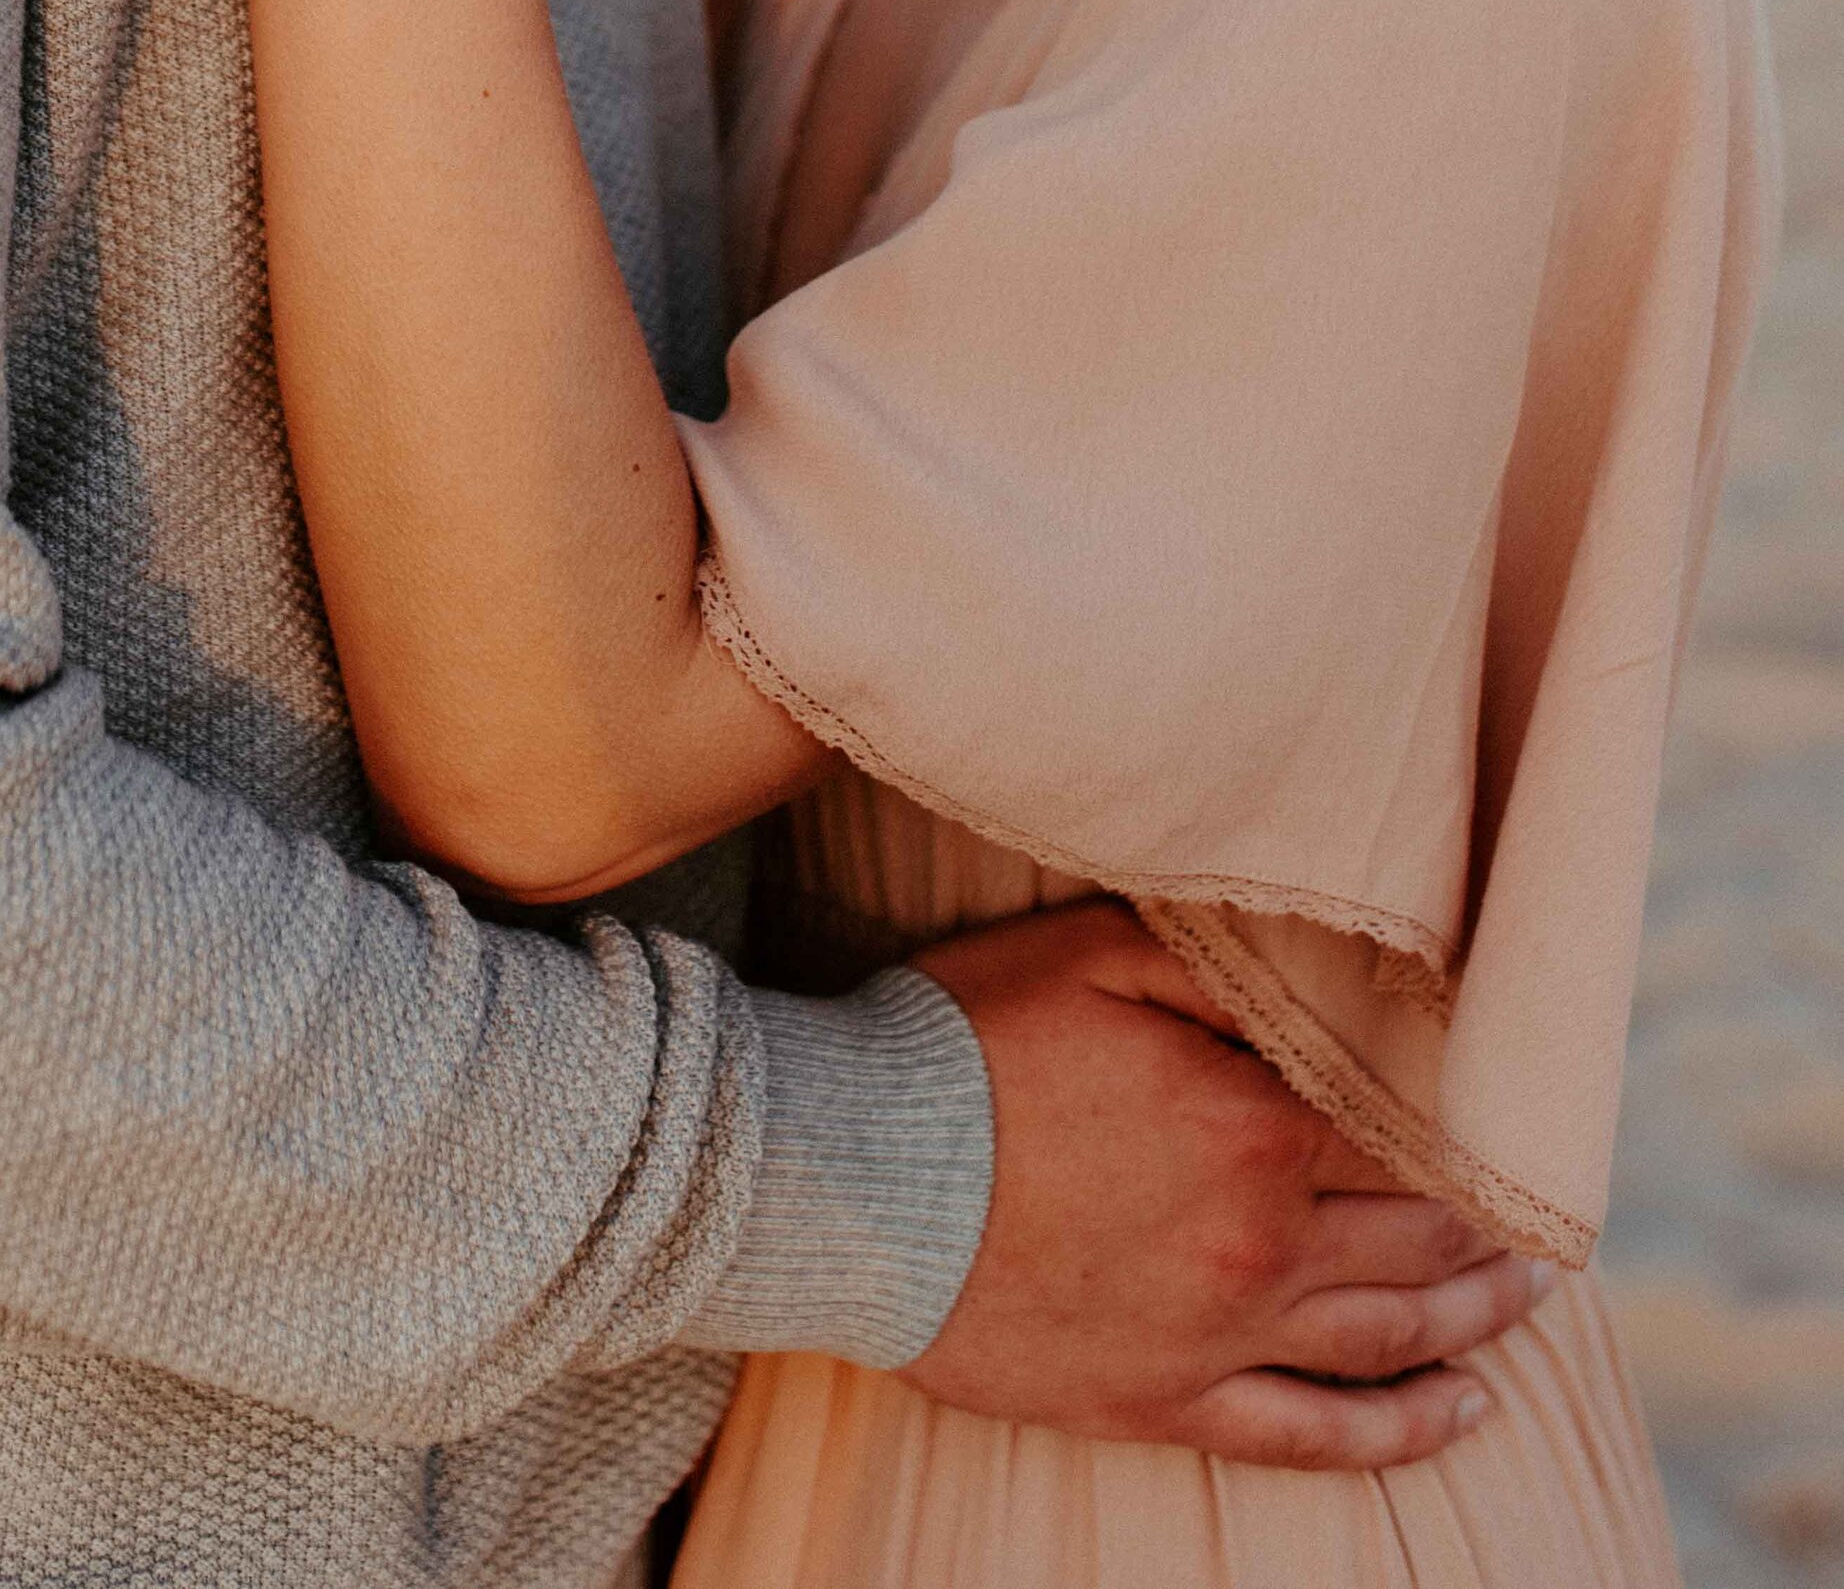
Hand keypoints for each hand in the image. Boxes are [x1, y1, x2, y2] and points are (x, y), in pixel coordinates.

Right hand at [906, 904, 1542, 1466]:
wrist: (850, 1181)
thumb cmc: (963, 1048)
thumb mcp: (1091, 956)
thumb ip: (1219, 963)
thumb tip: (1327, 972)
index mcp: (1251, 1127)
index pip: (1410, 1129)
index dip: (1474, 1121)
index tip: (1514, 1110)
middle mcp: (1259, 1242)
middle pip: (1419, 1237)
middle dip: (1491, 1221)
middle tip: (1541, 1209)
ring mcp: (1217, 1335)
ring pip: (1391, 1337)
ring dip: (1475, 1317)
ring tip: (1525, 1297)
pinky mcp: (1167, 1403)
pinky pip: (1315, 1435)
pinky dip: (1404, 1431)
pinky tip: (1463, 1413)